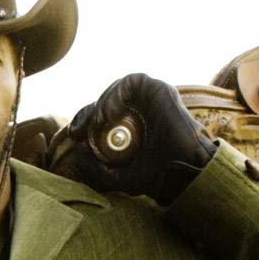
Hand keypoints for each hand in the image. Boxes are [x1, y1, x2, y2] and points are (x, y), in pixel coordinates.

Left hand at [65, 72, 215, 204]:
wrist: (182, 173)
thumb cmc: (157, 176)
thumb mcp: (118, 178)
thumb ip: (97, 171)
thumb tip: (77, 154)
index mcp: (134, 126)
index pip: (103, 115)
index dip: (86, 121)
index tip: (76, 136)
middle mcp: (142, 110)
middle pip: (107, 99)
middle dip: (89, 113)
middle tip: (80, 131)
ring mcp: (151, 99)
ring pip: (116, 88)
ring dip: (101, 103)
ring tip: (97, 123)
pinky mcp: (159, 90)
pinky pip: (131, 81)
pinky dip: (115, 93)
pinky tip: (110, 114)